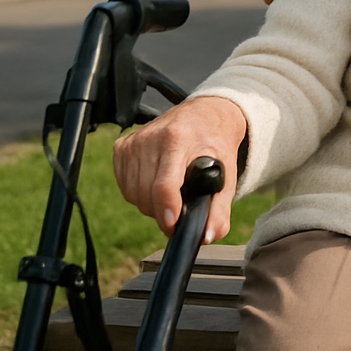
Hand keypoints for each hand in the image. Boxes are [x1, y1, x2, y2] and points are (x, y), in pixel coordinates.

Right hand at [113, 96, 247, 242]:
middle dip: (163, 211)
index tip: (173, 225)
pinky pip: (125, 186)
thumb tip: (208, 236)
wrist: (204, 114)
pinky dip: (140, 193)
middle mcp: (151, 137)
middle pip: (146, 194)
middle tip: (180, 208)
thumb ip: (220, 209)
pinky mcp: (122, 147)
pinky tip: (156, 182)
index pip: (164, 184)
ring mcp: (133, 142)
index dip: (166, 210)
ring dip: (151, 204)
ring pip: (133, 194)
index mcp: (178, 138)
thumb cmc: (216, 142)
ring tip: (172, 192)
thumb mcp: (228, 171)